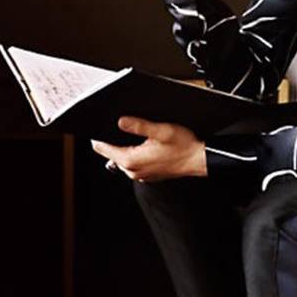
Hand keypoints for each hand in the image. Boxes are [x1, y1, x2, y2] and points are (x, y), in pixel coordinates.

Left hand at [90, 116, 206, 181]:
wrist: (198, 159)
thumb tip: (121, 121)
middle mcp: (132, 170)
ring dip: (126, 146)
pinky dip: (135, 153)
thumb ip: (139, 126)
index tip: (101, 124)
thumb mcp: (161, 130)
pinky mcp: (147, 174)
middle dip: (114, 139)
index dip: (98, 135)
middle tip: (125, 126)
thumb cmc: (183, 146)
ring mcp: (140, 174)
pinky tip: (147, 145)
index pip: (101, 148)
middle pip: (111, 152)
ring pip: (122, 158)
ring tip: (140, 135)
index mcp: (132, 160)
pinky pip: (133, 163)